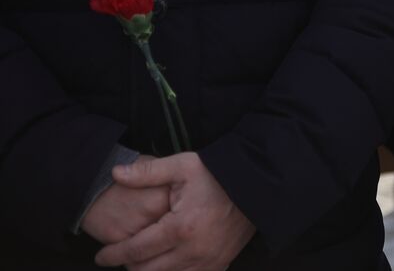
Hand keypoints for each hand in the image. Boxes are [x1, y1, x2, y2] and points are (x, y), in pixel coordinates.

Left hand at [93, 153, 254, 270]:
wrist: (258, 185)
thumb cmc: (219, 174)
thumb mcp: (184, 166)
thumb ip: (148, 172)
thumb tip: (115, 172)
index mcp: (180, 227)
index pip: (136, 249)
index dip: (113, 255)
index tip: (101, 256)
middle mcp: (193, 251)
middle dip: (129, 265)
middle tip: (121, 256)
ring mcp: (208, 261)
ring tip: (141, 261)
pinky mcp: (220, 264)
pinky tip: (166, 266)